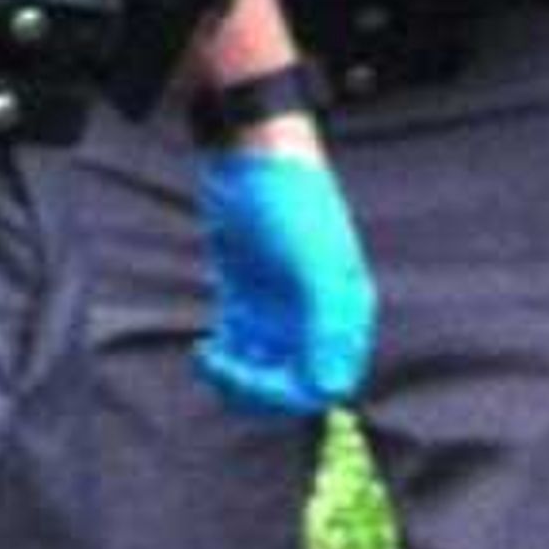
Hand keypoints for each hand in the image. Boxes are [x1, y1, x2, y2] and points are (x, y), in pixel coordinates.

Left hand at [196, 148, 376, 417]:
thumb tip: (331, 389)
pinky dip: (224, 359)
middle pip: (293, 385)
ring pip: (265, 373)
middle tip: (219, 370)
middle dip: (256, 390)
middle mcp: (317, 319)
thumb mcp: (313, 264)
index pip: (324, 384)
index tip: (247, 377)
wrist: (249, 154)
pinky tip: (204, 349)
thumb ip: (326, 327)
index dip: (287, 394)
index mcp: (344, 314)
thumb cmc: (289, 202)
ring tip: (208, 360)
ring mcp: (283, 311)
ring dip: (236, 379)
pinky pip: (241, 350)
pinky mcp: (250, 301)